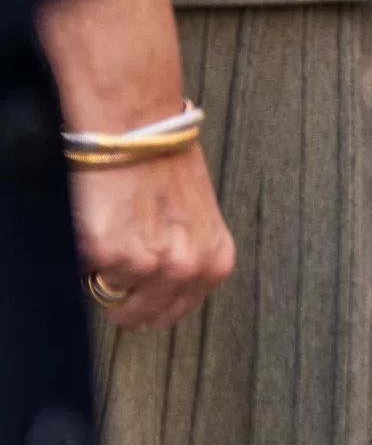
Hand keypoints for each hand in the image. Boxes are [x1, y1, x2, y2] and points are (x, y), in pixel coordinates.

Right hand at [72, 151, 236, 329]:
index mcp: (215, 263)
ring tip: (112, 231)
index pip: (174, 312)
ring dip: (104, 272)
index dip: (149, 300)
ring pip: (108, 295)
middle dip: (124, 295)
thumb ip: (184, 257)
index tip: (137, 289)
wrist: (135, 128)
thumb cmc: (164, 161)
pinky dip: (83, 253)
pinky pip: (83, 271)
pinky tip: (98, 222)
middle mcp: (185, 269)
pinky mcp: (105, 253)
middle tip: (117, 261)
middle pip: (141, 316)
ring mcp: (145, 265)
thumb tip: (161, 284)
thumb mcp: (197, 220)